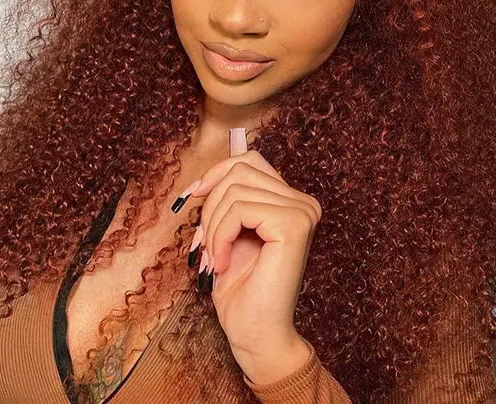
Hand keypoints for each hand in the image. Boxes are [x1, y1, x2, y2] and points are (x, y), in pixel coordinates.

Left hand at [187, 129, 321, 369]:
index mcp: (291, 201)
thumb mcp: (228, 232)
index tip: (192, 196)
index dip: (215, 174)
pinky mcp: (293, 224)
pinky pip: (239, 209)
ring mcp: (301, 211)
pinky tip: (222, 263)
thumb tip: (203, 178)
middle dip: (211, 206)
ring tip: (214, 257)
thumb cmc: (241, 290)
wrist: (255, 334)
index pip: (249, 161)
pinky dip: (219, 235)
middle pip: (240, 170)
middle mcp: (303, 202)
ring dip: (213, 226)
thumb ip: (227, 199)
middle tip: (205, 244)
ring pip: (235, 189)